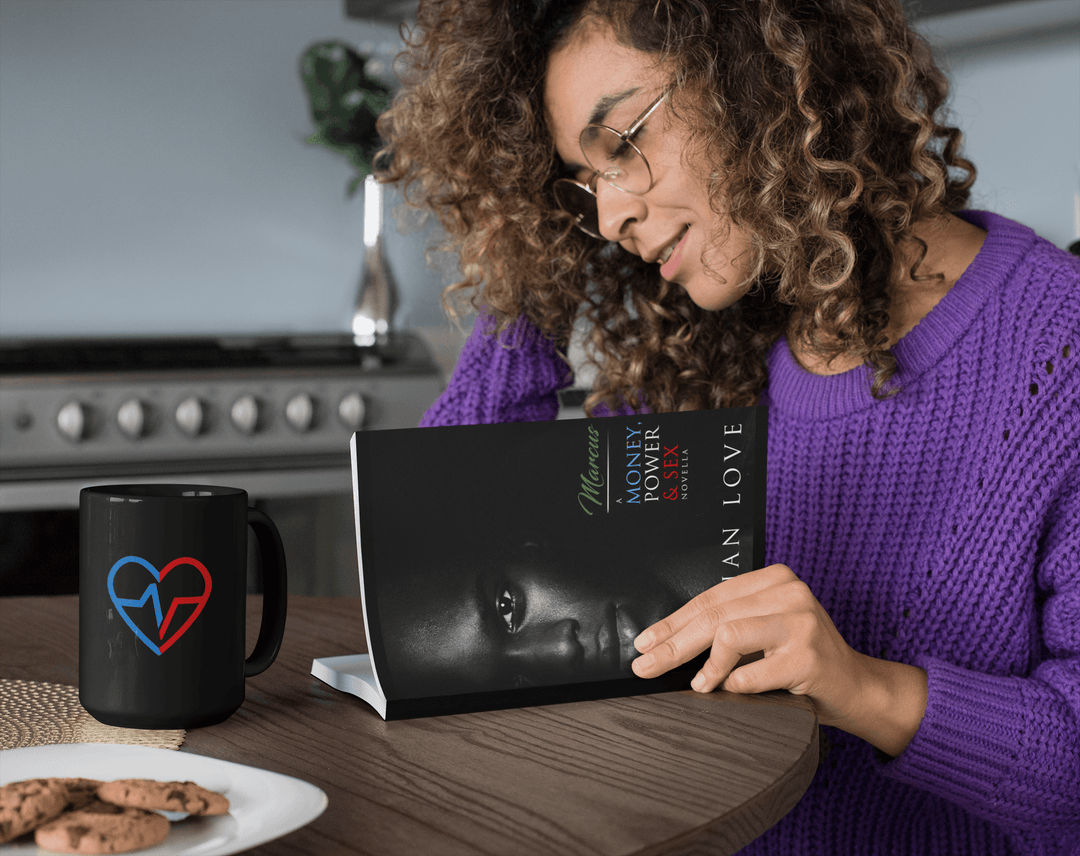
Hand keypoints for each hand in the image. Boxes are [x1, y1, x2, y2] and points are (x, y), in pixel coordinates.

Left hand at [631, 564, 927, 756]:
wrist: (857, 687)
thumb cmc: (803, 661)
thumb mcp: (766, 631)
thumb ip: (729, 625)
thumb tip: (665, 643)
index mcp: (774, 579)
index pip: (710, 598)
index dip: (672, 621)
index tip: (645, 641)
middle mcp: (790, 592)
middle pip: (713, 616)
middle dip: (673, 644)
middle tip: (646, 666)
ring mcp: (802, 622)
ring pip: (729, 634)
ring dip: (705, 666)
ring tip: (698, 685)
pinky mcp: (809, 657)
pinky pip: (753, 673)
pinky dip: (734, 685)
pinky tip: (730, 692)